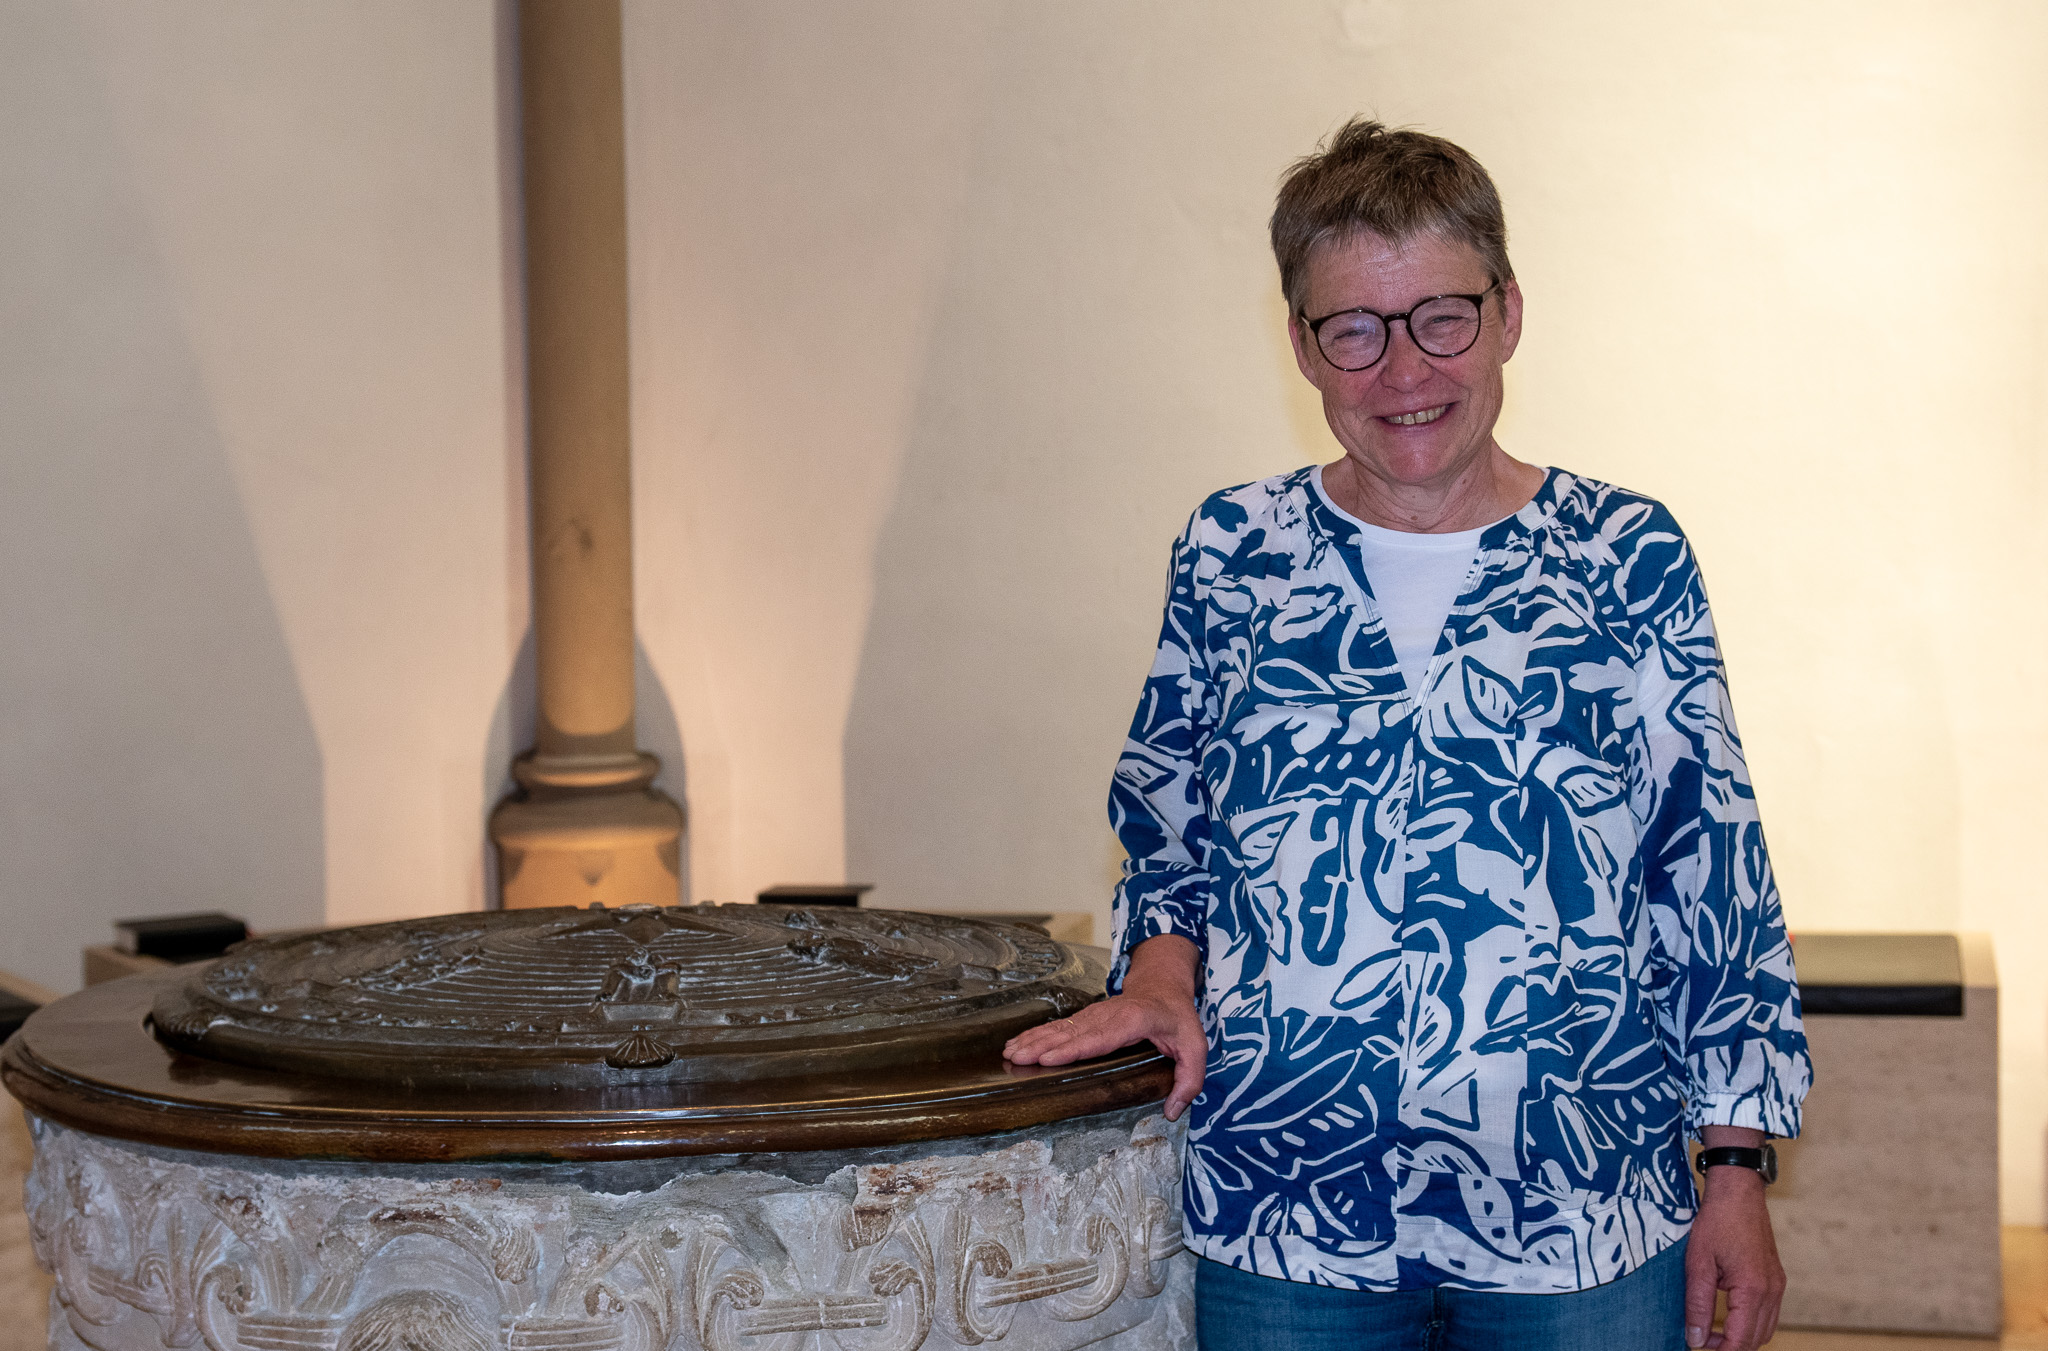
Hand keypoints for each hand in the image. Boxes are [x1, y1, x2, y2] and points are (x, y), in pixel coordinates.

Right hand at [1002, 935, 1205, 1119]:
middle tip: (1017, 1060)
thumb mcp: (1196, 1047)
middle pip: (1072, 1032)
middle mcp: (1108, 1015)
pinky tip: (1018, 1042)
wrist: (1162, 986)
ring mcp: (1095, 1014)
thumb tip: (1172, 1112)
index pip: (1101, 1037)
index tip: (1049, 1058)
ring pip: (1061, 1028)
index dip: (1074, 1048)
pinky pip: (1060, 1026)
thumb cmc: (1178, 1019)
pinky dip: (1036, 1034)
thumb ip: (1190, 1080)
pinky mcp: (1086, 1017)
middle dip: (1043, 1046)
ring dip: (1034, 1040)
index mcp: (1134, 1021)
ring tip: (1010, 1053)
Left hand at [1684, 1130, 1785, 1349]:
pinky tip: (1728, 1315)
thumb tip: (1695, 1339)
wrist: (1738, 1192)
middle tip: (1701, 1340)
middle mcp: (1772, 1291)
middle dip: (1731, 1347)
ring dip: (1742, 1338)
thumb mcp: (1697, 1263)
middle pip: (1757, 1340)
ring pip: (1765, 1329)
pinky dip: (1751, 1323)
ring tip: (1712, 1331)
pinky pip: (1768, 1314)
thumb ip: (1697, 1304)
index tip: (1698, 1348)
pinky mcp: (1776, 1278)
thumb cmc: (1716, 1222)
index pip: (1742, 1341)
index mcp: (1753, 1289)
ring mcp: (1777, 1285)